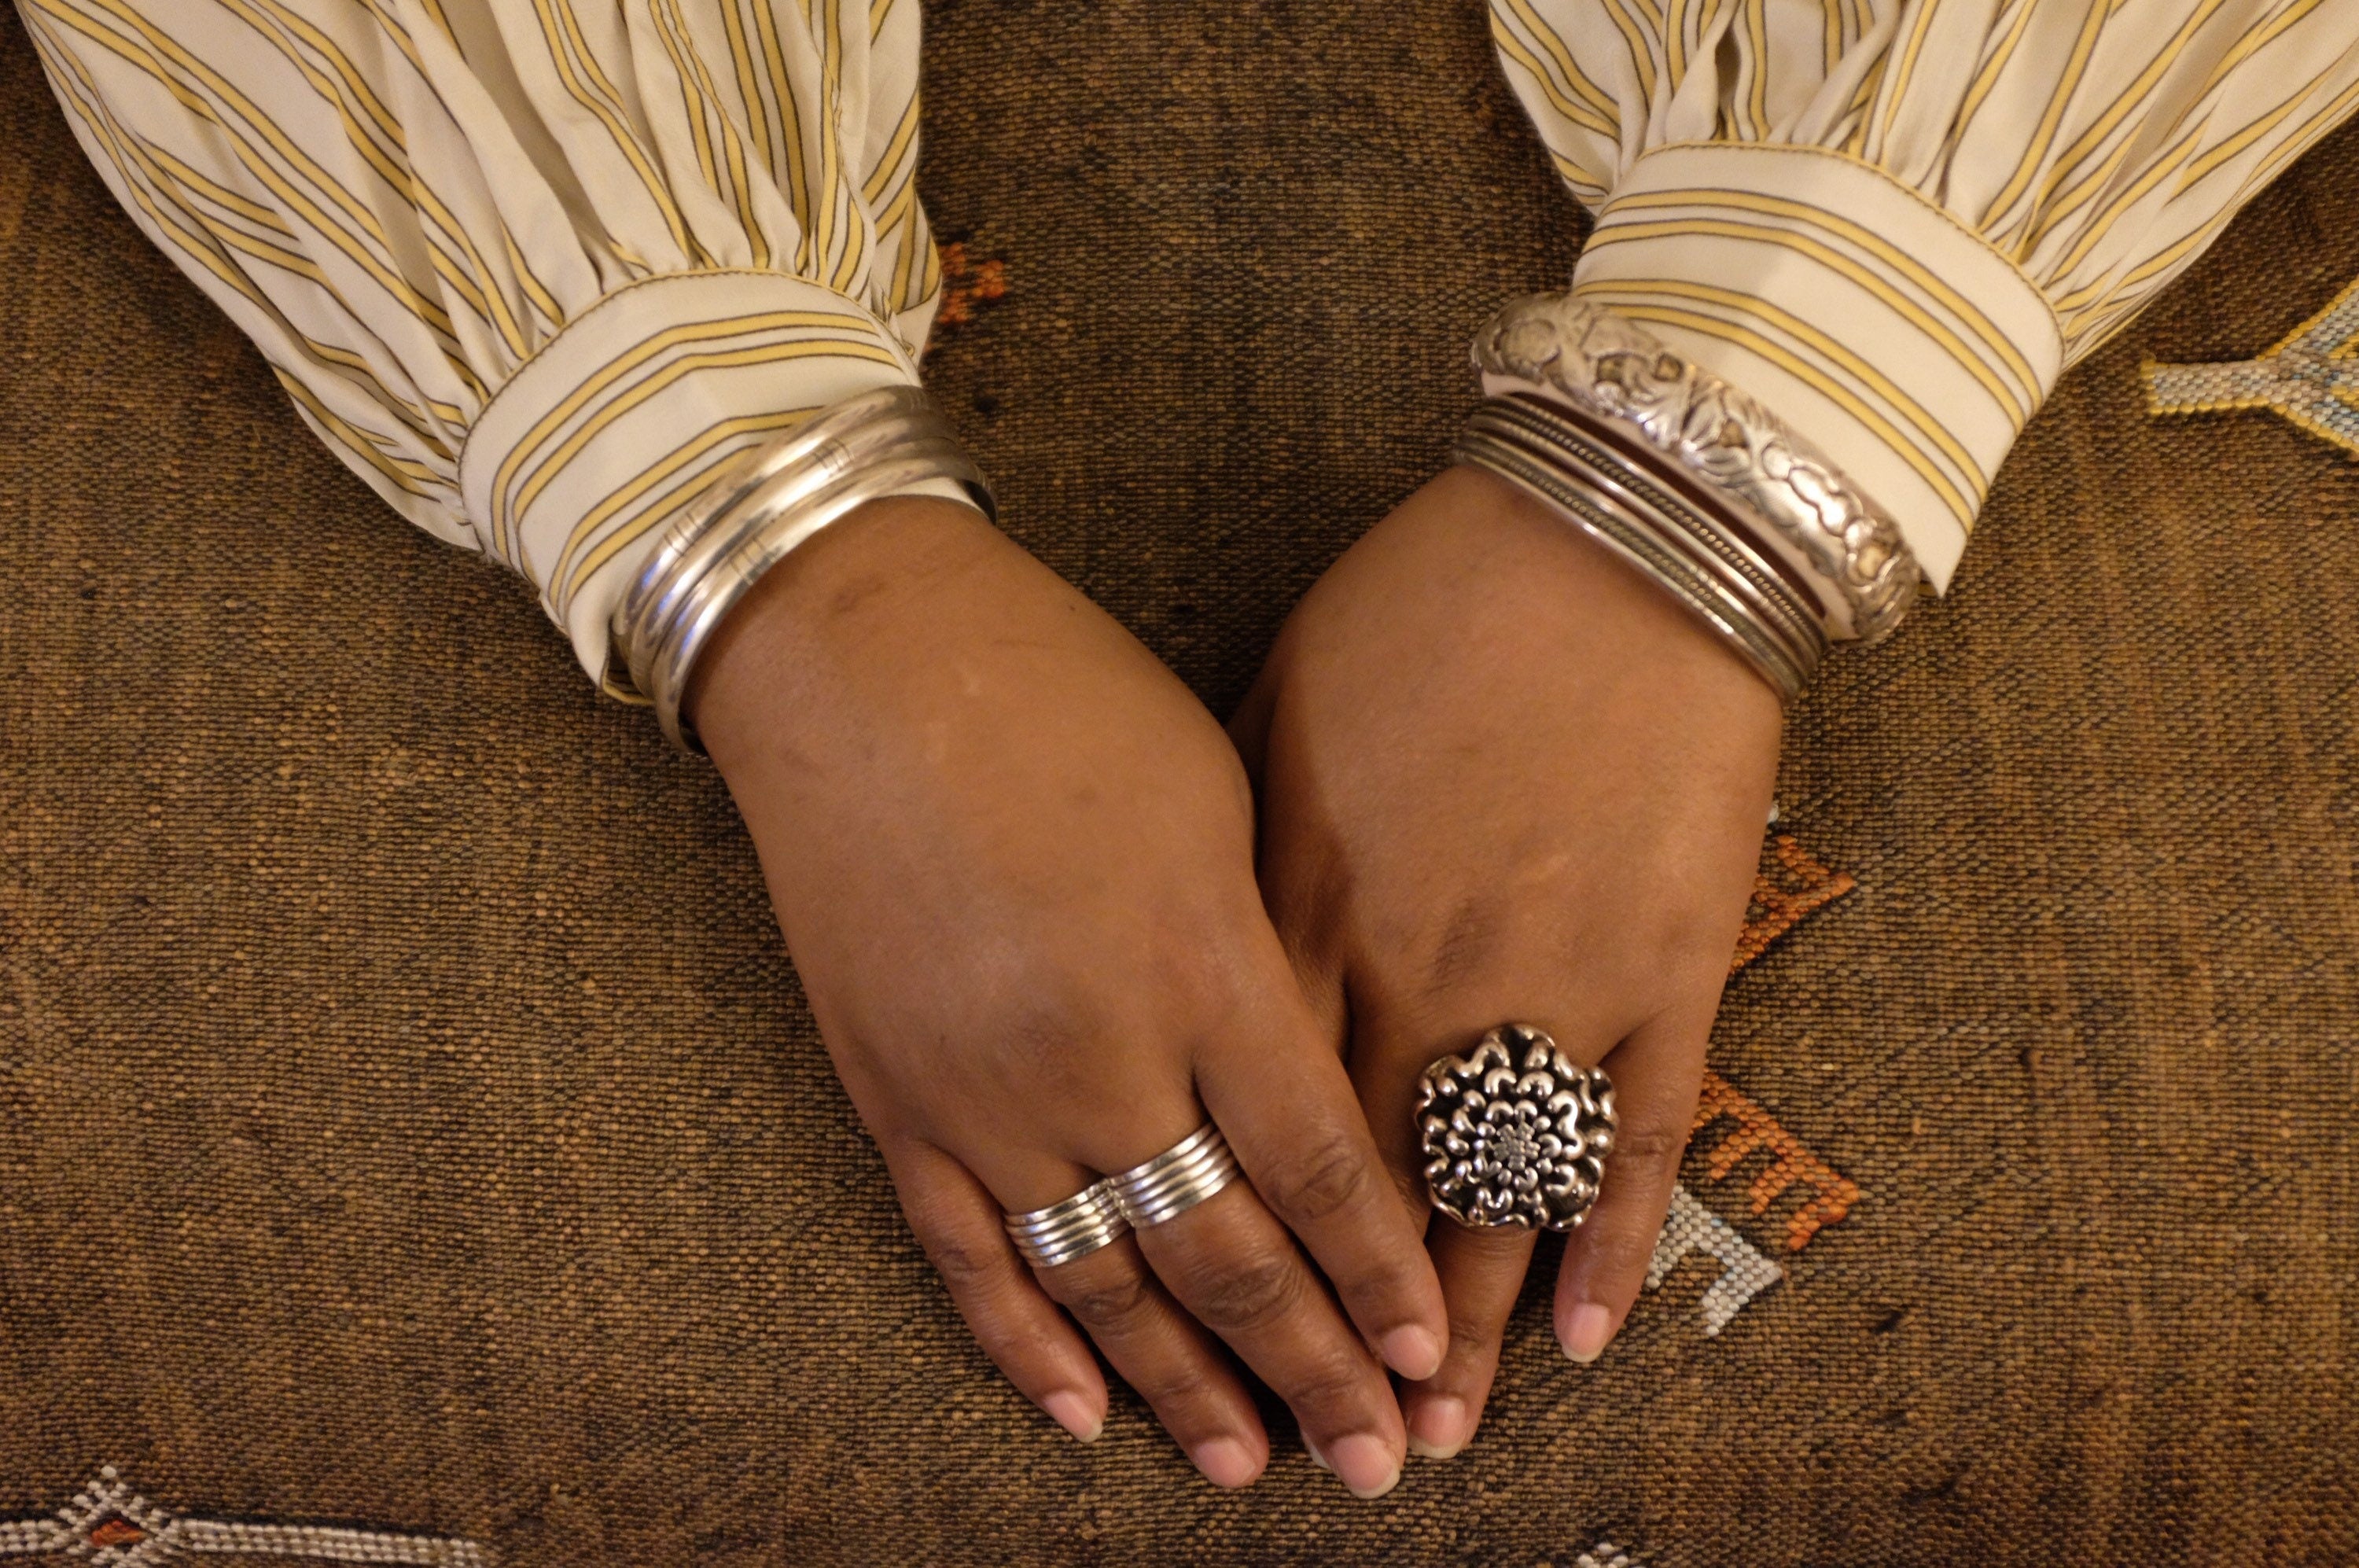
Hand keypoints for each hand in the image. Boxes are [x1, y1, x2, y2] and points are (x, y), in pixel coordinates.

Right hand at [690, 496, 1447, 1495]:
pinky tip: (1084, 1417)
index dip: (1382, 1278)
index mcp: (1200, 963)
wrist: (855, 658)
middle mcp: (1100, 1053)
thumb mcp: (1215, 796)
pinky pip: (969, 1258)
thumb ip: (1264, 955)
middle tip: (1379, 1462)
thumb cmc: (1060, 695)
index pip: (1318, 1167)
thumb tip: (1312, 1082)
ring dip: (1187, 1390)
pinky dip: (1028, 1348)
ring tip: (1254, 1469)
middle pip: (1229, 1256)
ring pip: (1105, 1284)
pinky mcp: (893, 1099)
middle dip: (1317, 1369)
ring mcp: (983, 1091)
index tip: (1432, 1355)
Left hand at [1231, 464, 1781, 1459]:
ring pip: (1490, 1191)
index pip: (1255, 1118)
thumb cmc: (1426, 605)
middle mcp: (1414, 971)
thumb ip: (1236, 857)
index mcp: (1304, 909)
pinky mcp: (1665, 968)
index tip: (1212, 1325)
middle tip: (1324, 1438)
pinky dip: (1605, 1239)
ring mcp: (1548, 979)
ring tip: (1437, 1432)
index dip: (1239, 1236)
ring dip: (1461, 1320)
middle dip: (1340, 1324)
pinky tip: (1579, 1334)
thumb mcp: (1278, 714)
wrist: (1615, 533)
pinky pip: (1631, 1135)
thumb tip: (1194, 958)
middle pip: (1363, 1188)